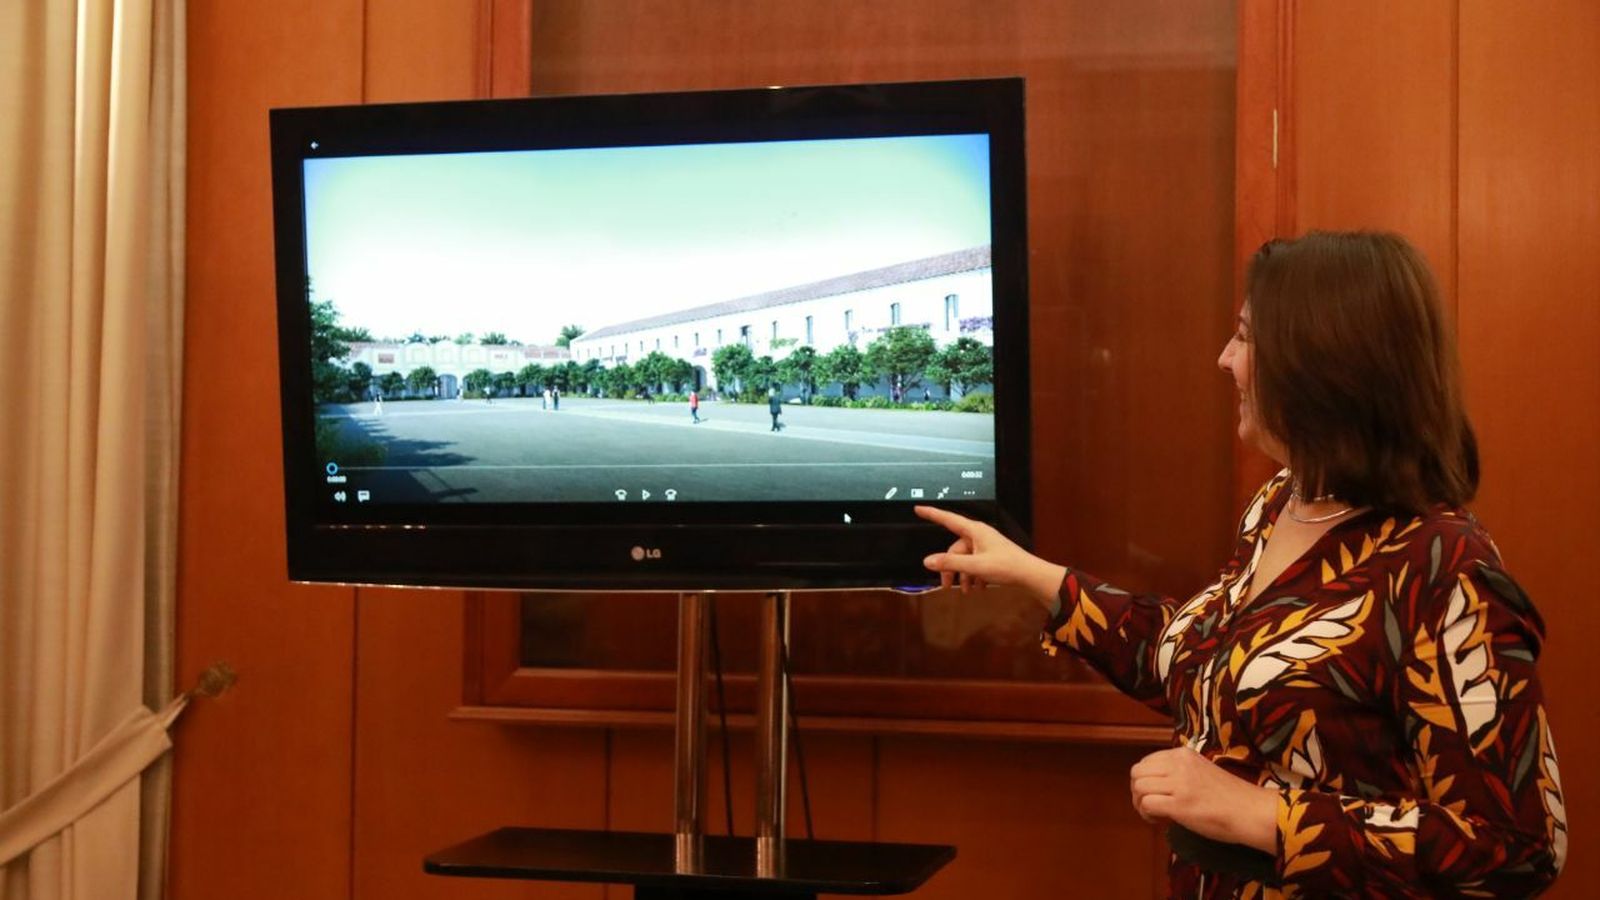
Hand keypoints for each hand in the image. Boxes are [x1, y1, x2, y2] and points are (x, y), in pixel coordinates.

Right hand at [914, 505, 1064, 605]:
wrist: (1031, 575)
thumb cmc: (1005, 566)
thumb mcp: (975, 566)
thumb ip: (950, 563)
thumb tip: (927, 561)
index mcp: (974, 531)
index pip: (948, 519)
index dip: (932, 514)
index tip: (918, 508)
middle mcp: (979, 535)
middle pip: (955, 548)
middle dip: (950, 568)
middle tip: (947, 586)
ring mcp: (986, 545)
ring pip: (965, 559)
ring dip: (963, 575)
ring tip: (967, 591)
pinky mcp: (992, 556)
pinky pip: (975, 563)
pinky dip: (974, 576)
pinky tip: (979, 588)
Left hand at [1129, 747, 1277, 852]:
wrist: (1250, 811)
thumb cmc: (1230, 796)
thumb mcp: (1201, 771)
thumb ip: (1179, 772)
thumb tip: (1157, 784)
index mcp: (1183, 754)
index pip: (1147, 761)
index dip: (1146, 779)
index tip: (1156, 793)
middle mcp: (1178, 764)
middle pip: (1137, 772)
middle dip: (1137, 790)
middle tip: (1148, 805)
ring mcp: (1178, 783)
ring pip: (1139, 787)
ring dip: (1140, 803)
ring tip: (1154, 815)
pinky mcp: (1179, 804)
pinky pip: (1146, 804)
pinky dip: (1146, 814)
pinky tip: (1158, 821)